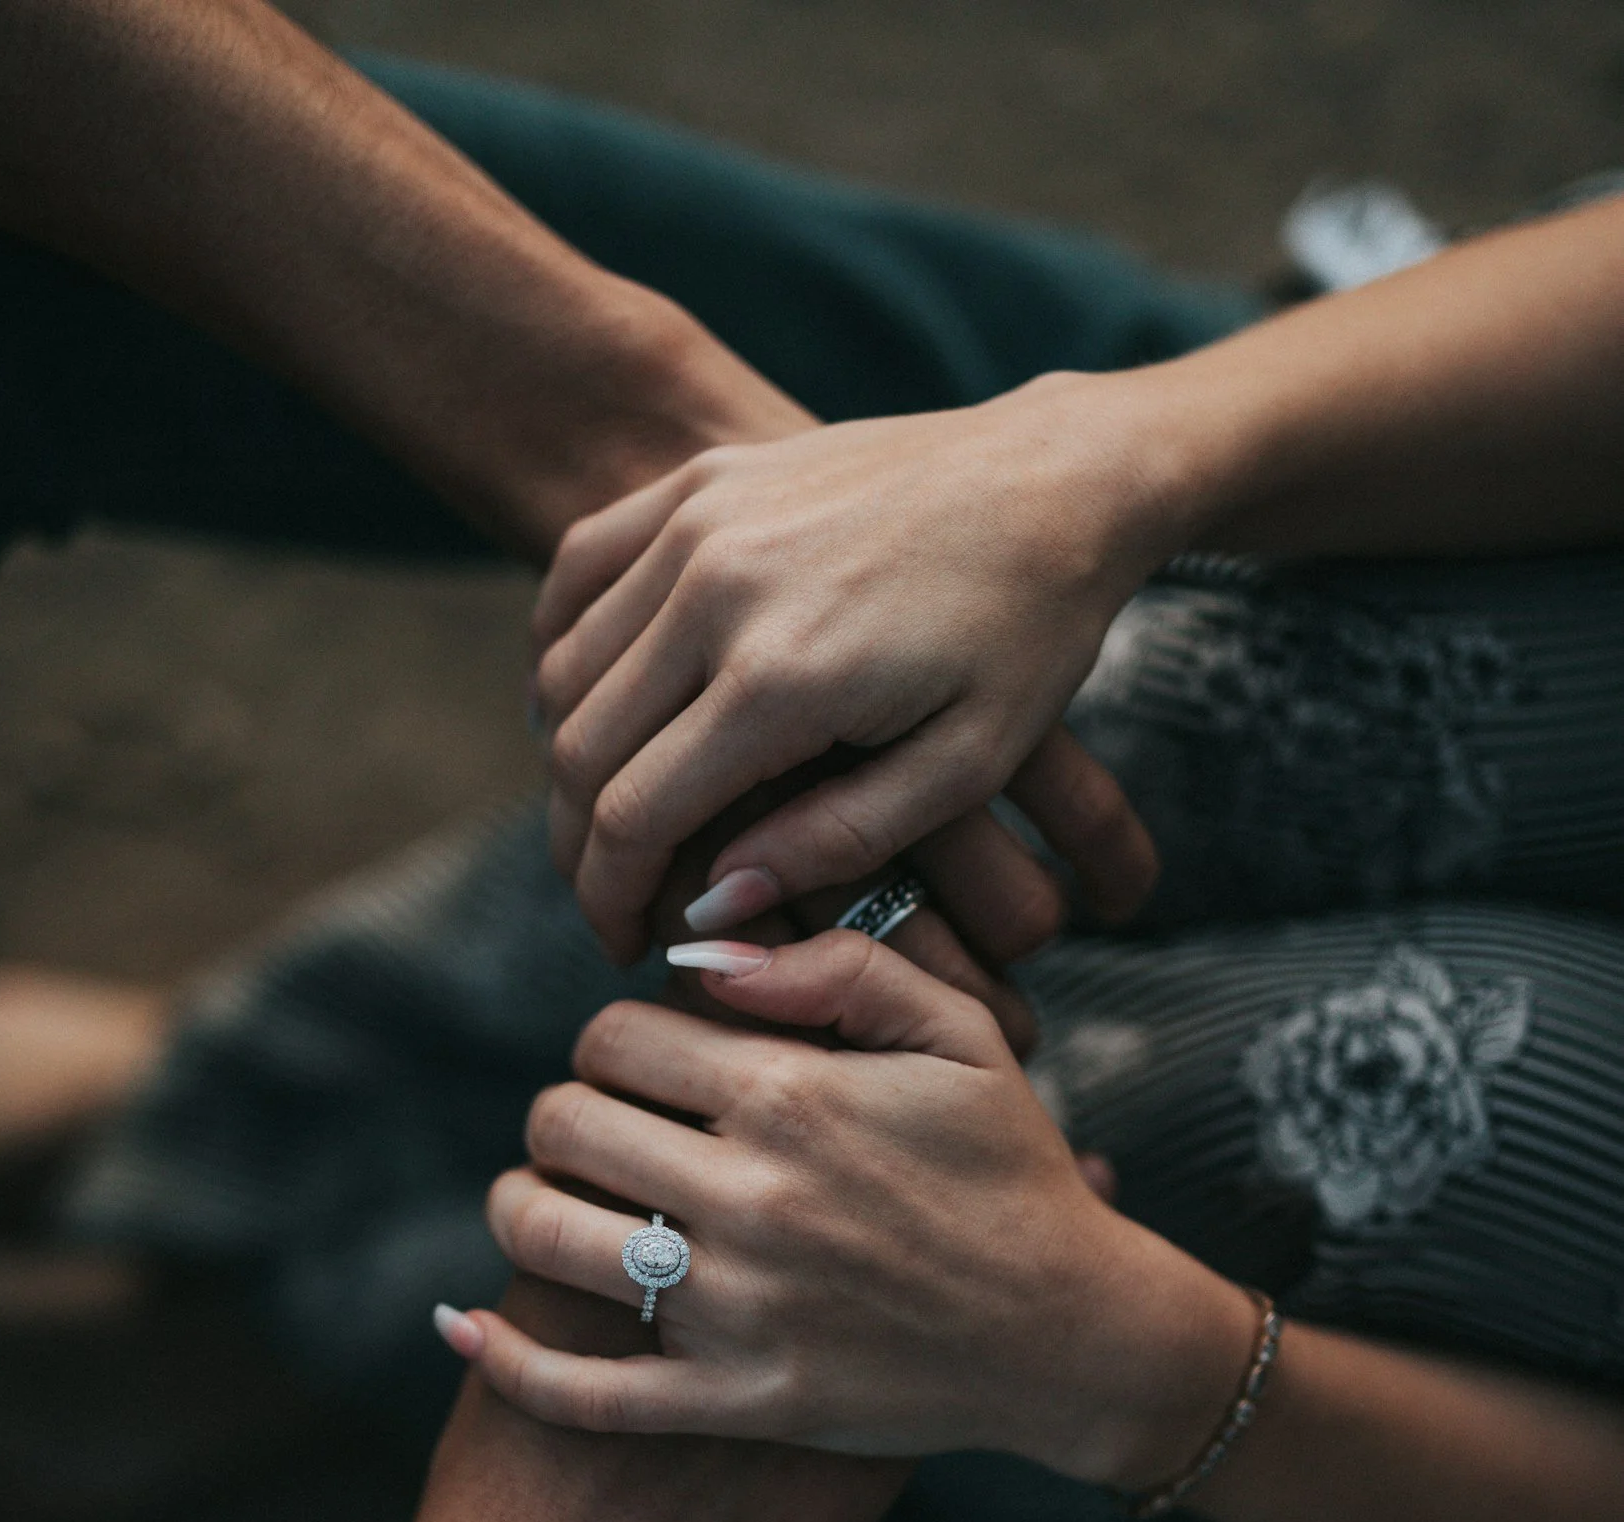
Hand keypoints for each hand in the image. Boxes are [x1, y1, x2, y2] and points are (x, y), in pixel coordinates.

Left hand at [443, 932, 1253, 1492]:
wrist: (1072, 1338)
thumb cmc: (1015, 1175)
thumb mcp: (963, 1040)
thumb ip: (839, 970)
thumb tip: (705, 954)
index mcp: (793, 1095)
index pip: (614, 1035)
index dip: (612, 1040)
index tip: (644, 1066)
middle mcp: (753, 1197)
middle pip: (561, 1124)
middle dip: (566, 1115)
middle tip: (603, 1133)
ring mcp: (740, 1309)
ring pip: (544, 1236)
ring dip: (523, 1208)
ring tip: (550, 1204)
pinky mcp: (738, 1404)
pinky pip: (581, 1392)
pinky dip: (505, 1358)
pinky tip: (462, 1325)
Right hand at [531, 371, 1178, 962]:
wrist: (1060, 473)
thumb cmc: (1028, 631)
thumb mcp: (961, 764)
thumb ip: (832, 840)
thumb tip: (714, 906)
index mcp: (781, 676)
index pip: (636, 813)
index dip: (613, 896)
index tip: (626, 946)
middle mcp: (716, 589)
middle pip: (582, 747)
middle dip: (579, 846)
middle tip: (610, 900)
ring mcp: (699, 520)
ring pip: (566, 668)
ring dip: (566, 757)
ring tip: (607, 821)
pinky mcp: (702, 479)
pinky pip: (580, 573)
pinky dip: (562, 650)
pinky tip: (584, 708)